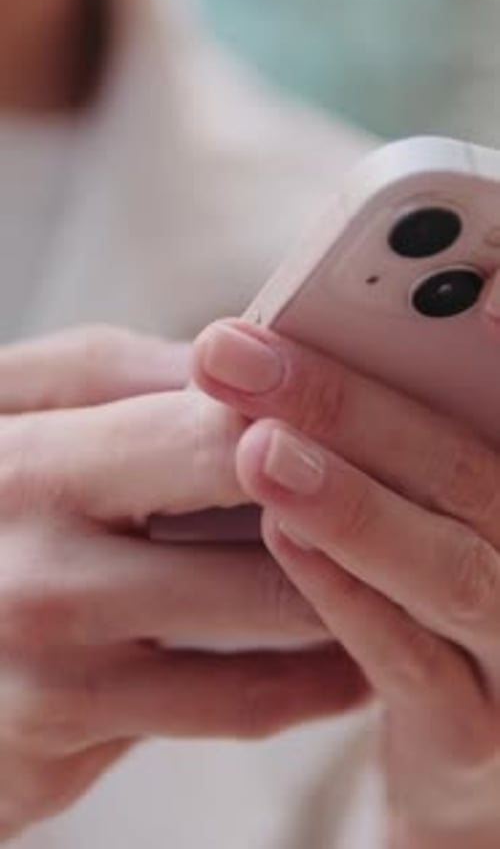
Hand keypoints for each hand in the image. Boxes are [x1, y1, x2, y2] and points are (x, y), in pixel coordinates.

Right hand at [0, 325, 367, 839]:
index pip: (200, 399)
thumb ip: (117, 381)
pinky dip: (312, 680)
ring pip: (264, 595)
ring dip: (345, 581)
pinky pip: (235, 697)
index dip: (300, 399)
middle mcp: (26, 518)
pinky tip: (346, 659)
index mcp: (23, 431)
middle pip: (236, 472)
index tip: (365, 408)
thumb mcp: (22, 424)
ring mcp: (44, 627)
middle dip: (332, 477)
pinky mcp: (63, 719)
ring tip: (389, 560)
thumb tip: (249, 369)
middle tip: (400, 476)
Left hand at [194, 319, 499, 848]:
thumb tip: (279, 349)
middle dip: (356, 405)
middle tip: (240, 352)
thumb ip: (388, 434)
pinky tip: (283, 539)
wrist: (452, 739)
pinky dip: (350, 598)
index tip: (468, 288)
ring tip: (257, 445)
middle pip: (474, 468)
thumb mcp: (423, 499)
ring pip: (457, 566)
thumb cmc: (423, 592)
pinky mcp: (478, 733)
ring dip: (353, 500)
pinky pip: (417, 667)